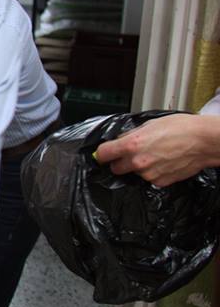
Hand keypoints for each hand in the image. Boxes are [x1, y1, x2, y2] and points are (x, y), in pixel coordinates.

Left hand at [94, 114, 219, 186]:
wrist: (204, 141)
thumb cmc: (181, 128)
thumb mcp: (149, 124)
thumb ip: (130, 135)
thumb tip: (118, 141)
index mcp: (131, 145)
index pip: (103, 154)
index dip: (102, 154)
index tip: (104, 154)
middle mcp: (137, 162)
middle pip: (115, 169)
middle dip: (120, 162)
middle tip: (131, 154)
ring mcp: (149, 174)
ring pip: (134, 174)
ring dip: (139, 167)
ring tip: (155, 155)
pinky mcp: (160, 182)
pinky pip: (149, 179)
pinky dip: (153, 172)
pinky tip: (164, 162)